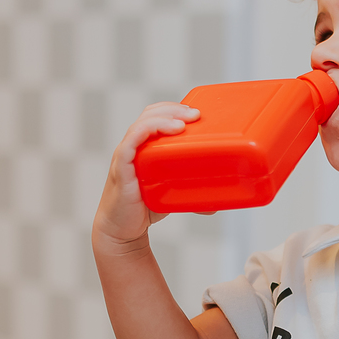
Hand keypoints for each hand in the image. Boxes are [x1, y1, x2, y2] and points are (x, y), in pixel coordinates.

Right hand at [92, 101, 199, 248]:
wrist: (122, 230)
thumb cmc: (144, 207)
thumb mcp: (171, 195)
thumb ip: (190, 195)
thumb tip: (216, 205)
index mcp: (145, 146)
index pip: (155, 115)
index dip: (173, 108)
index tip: (195, 112)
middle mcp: (134, 146)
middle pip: (150, 114)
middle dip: (173, 109)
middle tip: (196, 115)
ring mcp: (126, 155)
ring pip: (141, 124)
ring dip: (163, 118)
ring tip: (183, 124)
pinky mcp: (121, 168)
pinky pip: (130, 143)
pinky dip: (145, 131)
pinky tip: (160, 130)